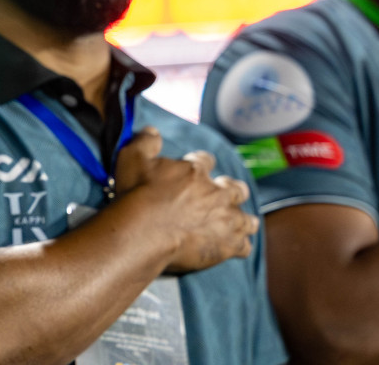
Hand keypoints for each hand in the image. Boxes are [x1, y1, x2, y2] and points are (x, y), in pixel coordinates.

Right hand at [113, 127, 257, 273]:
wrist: (143, 231)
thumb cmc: (137, 195)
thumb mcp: (131, 157)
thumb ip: (145, 141)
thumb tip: (153, 131)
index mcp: (195, 171)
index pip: (206, 160)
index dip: (201, 162)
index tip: (196, 166)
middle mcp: (217, 194)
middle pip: (236, 189)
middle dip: (231, 190)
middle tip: (221, 194)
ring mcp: (226, 221)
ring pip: (247, 219)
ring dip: (241, 219)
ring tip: (234, 222)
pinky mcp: (228, 245)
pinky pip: (244, 247)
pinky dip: (238, 246)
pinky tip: (230, 246)